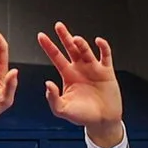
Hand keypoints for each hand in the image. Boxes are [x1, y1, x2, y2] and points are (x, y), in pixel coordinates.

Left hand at [39, 22, 124, 147]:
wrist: (102, 122)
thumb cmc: (83, 116)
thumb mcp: (63, 110)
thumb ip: (53, 99)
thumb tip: (47, 84)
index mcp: (68, 75)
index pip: (56, 57)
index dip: (49, 46)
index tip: (41, 36)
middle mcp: (80, 69)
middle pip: (70, 49)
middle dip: (64, 37)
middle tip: (58, 26)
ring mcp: (93, 69)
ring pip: (86, 51)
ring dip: (81, 44)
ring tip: (76, 39)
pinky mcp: (106, 72)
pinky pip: (105, 56)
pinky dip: (103, 47)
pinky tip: (98, 41)